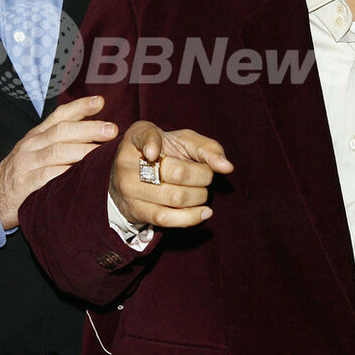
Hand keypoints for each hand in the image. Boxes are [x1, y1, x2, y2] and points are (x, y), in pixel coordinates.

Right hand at [0, 96, 116, 229]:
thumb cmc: (25, 171)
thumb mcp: (40, 149)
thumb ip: (64, 139)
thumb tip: (98, 129)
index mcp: (38, 134)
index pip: (59, 115)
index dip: (80, 107)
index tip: (100, 102)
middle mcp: (32, 145)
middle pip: (62, 131)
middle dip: (88, 129)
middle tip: (111, 130)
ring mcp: (27, 163)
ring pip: (57, 152)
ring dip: (82, 151)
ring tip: (102, 154)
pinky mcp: (25, 184)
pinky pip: (47, 176)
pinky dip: (65, 174)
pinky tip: (81, 175)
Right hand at [109, 121, 232, 228]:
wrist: (135, 176)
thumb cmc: (165, 152)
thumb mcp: (183, 141)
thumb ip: (207, 148)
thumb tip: (227, 167)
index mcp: (137, 136)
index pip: (144, 137)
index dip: (149, 145)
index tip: (153, 153)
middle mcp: (127, 161)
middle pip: (176, 172)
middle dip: (203, 176)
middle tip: (206, 176)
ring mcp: (129, 188)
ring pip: (175, 197)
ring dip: (199, 196)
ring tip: (201, 191)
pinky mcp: (136, 210)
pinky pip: (166, 218)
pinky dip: (191, 217)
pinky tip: (204, 212)